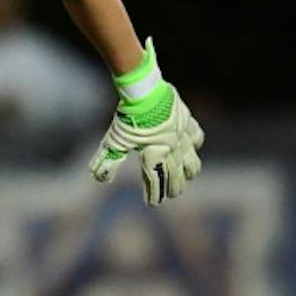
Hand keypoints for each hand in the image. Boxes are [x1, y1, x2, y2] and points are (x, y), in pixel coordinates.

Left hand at [88, 39, 204, 204]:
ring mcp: (181, 136)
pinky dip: (195, 144)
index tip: (153, 204)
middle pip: (176, 175)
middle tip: (171, 195)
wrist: (144, 92)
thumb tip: (98, 179)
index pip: (155, 182)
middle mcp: (172, 149)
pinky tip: (193, 146)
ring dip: (189, 171)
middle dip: (173, 187)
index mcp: (155, 156)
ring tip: (188, 176)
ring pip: (192, 160)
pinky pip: (196, 136)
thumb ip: (108, 161)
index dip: (154, 194)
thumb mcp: (114, 141)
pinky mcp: (186, 121)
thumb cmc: (127, 118)